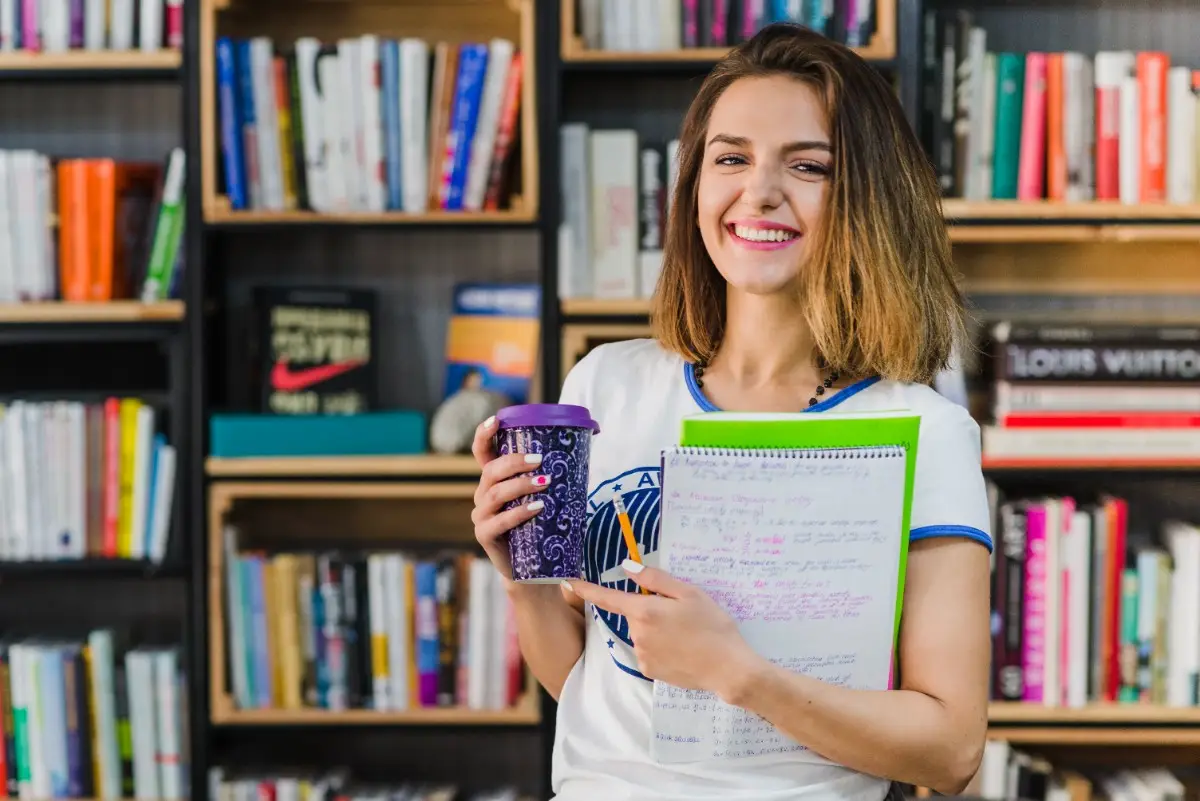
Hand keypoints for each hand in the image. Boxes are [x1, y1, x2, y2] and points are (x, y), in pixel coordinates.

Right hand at [469, 415, 549, 580]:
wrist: (534, 567)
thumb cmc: (541, 525)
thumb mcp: (546, 495)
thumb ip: (555, 471)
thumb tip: (590, 439)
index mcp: (495, 479)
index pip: (482, 452)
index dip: (484, 434)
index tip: (496, 420)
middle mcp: (483, 494)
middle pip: (490, 471)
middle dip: (514, 462)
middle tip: (539, 461)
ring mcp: (481, 515)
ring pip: (494, 494)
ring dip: (520, 485)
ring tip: (545, 483)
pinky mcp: (485, 536)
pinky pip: (498, 522)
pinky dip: (518, 513)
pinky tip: (536, 508)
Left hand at [564, 561, 763, 699]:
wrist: (728, 668)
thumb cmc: (712, 625)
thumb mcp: (689, 593)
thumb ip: (655, 579)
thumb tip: (628, 567)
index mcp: (645, 611)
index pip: (608, 597)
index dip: (587, 589)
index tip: (569, 582)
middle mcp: (638, 634)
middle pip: (634, 614)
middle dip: (649, 610)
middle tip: (680, 613)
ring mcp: (642, 655)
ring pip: (641, 633)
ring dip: (655, 629)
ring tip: (686, 633)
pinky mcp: (649, 671)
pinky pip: (648, 651)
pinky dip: (660, 647)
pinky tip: (681, 649)